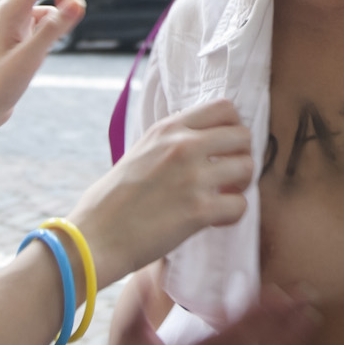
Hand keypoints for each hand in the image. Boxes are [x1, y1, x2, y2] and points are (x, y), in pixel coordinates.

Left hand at [0, 0, 85, 137]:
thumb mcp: (29, 57)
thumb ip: (54, 28)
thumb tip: (79, 3)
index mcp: (10, 9)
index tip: (77, 12)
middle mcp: (12, 8)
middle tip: (75, 7)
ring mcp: (16, 20)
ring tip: (66, 27)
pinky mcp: (22, 33)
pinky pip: (44, 12)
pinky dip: (56, 18)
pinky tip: (57, 39)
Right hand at [67, 99, 254, 286]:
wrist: (95, 237)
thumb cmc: (112, 200)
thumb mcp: (140, 151)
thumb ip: (170, 142)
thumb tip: (200, 141)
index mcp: (168, 129)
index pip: (224, 107)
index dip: (233, 127)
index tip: (225, 146)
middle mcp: (183, 146)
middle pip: (243, 136)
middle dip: (242, 155)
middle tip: (230, 175)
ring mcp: (193, 177)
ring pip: (248, 167)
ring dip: (241, 185)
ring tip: (224, 196)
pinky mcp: (198, 211)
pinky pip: (240, 205)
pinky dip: (232, 215)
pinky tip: (215, 220)